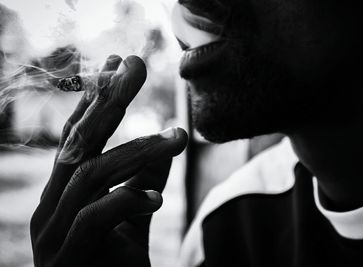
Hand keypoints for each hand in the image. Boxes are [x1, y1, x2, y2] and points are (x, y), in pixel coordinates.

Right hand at [30, 55, 187, 266]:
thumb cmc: (117, 265)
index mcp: (64, 193)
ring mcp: (53, 235)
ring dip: (137, 151)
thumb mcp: (136, 215)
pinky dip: (126, 202)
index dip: (96, 99)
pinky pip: (93, 221)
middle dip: (108, 101)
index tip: (117, 64)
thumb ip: (145, 179)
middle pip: (78, 143)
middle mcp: (50, 207)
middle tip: (135, 65)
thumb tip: (165, 143)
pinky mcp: (67, 261)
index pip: (77, 137)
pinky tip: (156, 199)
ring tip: (179, 137)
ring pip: (90, 176)